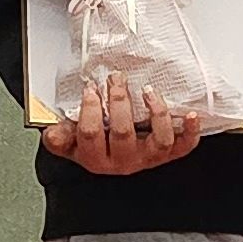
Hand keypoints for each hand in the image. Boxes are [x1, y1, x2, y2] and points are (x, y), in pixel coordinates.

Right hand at [42, 77, 201, 175]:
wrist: (112, 156)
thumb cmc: (93, 144)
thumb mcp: (68, 141)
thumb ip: (58, 136)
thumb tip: (52, 131)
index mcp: (95, 158)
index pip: (91, 133)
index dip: (90, 109)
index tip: (90, 89)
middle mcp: (123, 162)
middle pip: (122, 132)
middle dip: (118, 101)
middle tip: (115, 79)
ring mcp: (147, 158)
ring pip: (157, 139)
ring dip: (155, 113)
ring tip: (147, 91)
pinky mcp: (167, 154)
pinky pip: (183, 146)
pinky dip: (190, 131)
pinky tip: (191, 115)